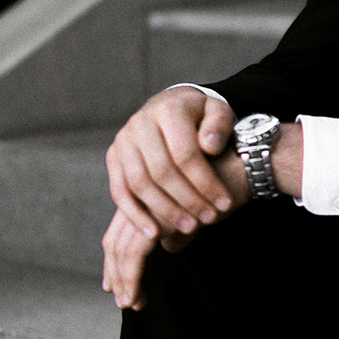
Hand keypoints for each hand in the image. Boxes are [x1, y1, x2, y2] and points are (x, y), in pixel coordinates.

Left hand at [100, 121, 304, 309]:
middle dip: (116, 273)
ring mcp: (148, 206)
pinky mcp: (158, 216)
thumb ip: (179, 227)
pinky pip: (136, 253)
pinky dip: (134, 276)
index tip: (117, 282)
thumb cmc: (225, 185)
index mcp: (148, 195)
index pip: (121, 230)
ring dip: (124, 280)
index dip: (116, 259)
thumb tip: (169, 246)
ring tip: (131, 303)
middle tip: (123, 299)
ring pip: (122, 250)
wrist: (241, 168)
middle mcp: (142, 198)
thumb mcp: (198, 211)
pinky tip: (139, 294)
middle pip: (115, 241)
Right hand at [106, 87, 237, 241]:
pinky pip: (119, 190)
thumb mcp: (219, 112)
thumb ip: (219, 125)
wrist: (173, 106)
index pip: (185, 153)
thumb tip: (209, 146)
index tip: (224, 203)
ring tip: (189, 228)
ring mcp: (124, 139)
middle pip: (162, 170)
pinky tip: (154, 232)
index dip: (205, 182)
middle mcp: (141, 122)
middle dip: (188, 200)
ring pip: (140, 183)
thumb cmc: (201, 115)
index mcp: (169, 109)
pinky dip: (134, 214)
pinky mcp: (114, 156)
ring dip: (164, 211)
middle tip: (209, 219)